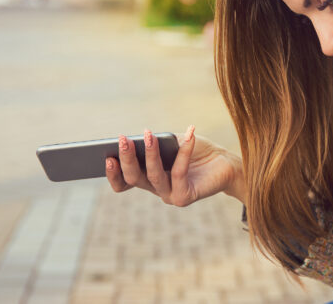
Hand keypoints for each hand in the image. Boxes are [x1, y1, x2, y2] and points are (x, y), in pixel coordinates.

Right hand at [106, 126, 244, 205]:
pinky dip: (183, 151)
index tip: (107, 157)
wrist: (225, 163)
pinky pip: (179, 172)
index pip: (124, 182)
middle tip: (122, 140)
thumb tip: (142, 139)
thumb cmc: (198, 151)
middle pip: (134, 178)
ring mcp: (170, 195)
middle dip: (127, 159)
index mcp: (149, 177)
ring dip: (150, 154)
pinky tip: (188, 135)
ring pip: (154, 176)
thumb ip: (158, 143)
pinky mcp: (185, 197)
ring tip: (148, 135)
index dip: (113, 173)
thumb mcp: (174, 143)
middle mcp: (157, 189)